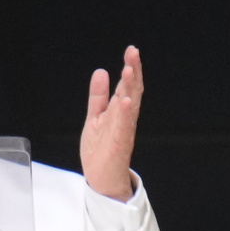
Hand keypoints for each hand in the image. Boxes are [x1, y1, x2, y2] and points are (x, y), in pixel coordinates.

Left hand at [79, 45, 141, 201]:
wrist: (102, 180)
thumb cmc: (101, 149)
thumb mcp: (95, 116)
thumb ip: (98, 96)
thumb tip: (101, 71)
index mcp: (119, 111)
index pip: (127, 86)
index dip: (130, 68)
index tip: (131, 50)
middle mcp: (124, 119)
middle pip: (132, 91)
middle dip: (133, 72)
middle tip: (133, 53)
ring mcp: (122, 131)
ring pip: (129, 106)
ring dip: (130, 88)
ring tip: (129, 70)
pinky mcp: (118, 145)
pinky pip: (123, 127)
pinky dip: (125, 113)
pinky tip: (125, 100)